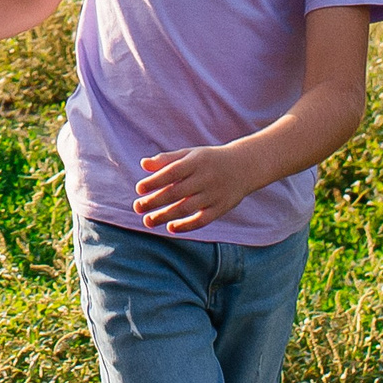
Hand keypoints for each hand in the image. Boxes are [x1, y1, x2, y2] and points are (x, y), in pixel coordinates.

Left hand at [134, 143, 261, 232]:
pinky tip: (171, 228)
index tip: (139, 189)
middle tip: (137, 207)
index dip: (155, 181)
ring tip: (148, 221)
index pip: (172, 172)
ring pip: (187, 208)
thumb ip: (167, 160)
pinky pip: (202, 220)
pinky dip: (187, 226)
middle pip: (177, 192)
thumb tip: (143, 164)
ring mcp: (214, 194)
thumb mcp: (190, 154)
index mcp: (196, 161)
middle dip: (155, 201)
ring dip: (166, 216)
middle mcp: (206, 178)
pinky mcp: (221, 208)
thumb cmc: (209, 160)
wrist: (245, 166)